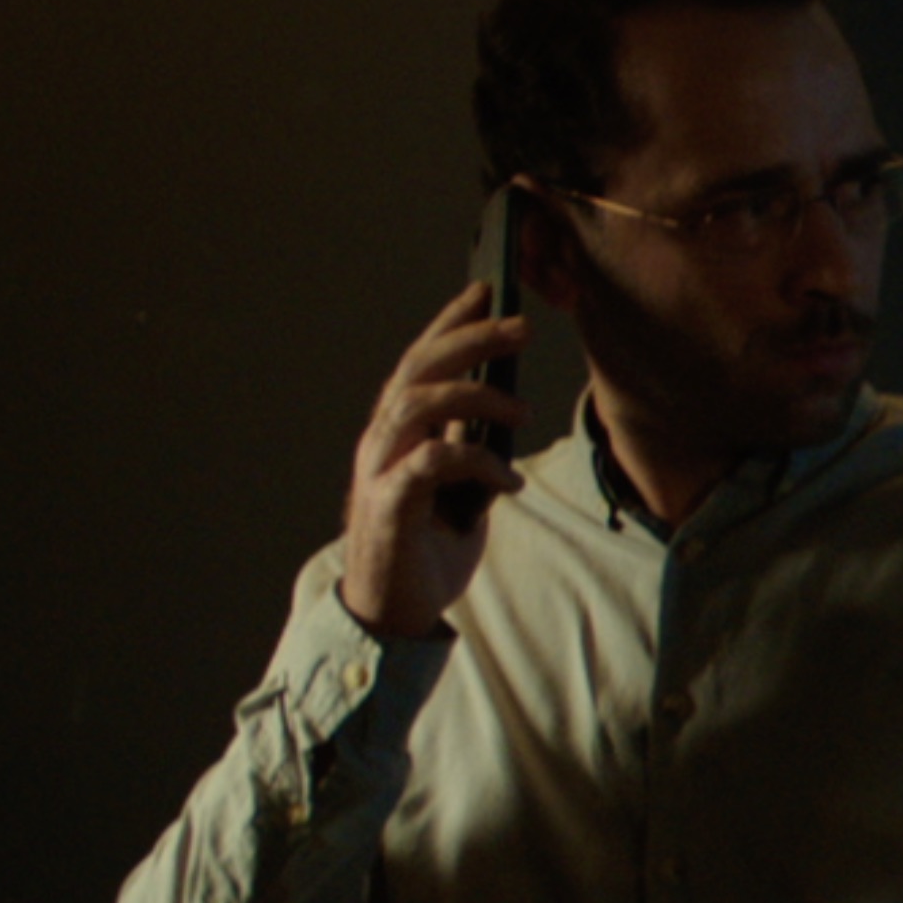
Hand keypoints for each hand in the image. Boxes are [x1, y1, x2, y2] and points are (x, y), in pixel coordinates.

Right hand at [340, 282, 526, 641]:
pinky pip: (430, 464)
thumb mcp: (461, 492)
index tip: (485, 291)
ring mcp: (381, 471)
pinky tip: (508, 481)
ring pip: (416, 405)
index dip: (449, 324)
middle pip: (417, 370)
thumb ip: (473, 451)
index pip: (420, 363)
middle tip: (518, 324)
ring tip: (522, 408)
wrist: (393, 611)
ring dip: (474, 396)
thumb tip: (504, 418)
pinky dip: (475, 462)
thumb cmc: (424, 548)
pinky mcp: (390, 506)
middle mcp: (382, 443)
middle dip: (468, 339)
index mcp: (398, 433)